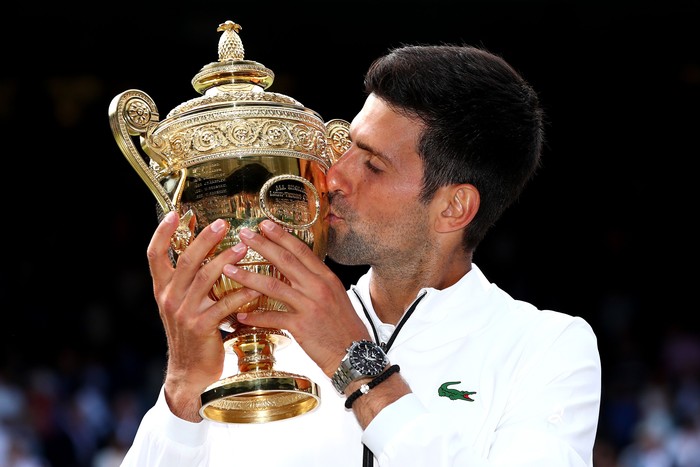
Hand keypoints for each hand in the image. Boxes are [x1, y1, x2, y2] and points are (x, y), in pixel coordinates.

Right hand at [147, 211, 261, 420]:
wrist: (190, 372)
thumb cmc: (193, 334)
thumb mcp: (183, 304)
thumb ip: (190, 281)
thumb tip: (206, 250)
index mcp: (163, 289)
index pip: (155, 255)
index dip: (163, 233)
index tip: (174, 213)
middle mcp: (170, 298)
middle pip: (186, 260)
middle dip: (205, 239)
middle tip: (223, 223)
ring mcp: (184, 313)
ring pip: (205, 279)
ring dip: (226, 260)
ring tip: (244, 247)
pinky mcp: (201, 328)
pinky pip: (223, 305)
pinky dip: (241, 294)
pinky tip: (256, 287)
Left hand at [224, 219, 370, 376]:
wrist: (356, 354)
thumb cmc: (346, 327)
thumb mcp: (337, 296)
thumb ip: (318, 282)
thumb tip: (301, 271)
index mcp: (326, 278)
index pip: (301, 250)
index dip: (282, 236)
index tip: (265, 224)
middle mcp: (318, 288)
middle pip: (285, 260)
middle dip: (262, 245)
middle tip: (244, 234)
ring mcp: (309, 306)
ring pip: (273, 286)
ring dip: (248, 277)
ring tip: (229, 269)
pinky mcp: (301, 326)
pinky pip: (273, 317)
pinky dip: (255, 317)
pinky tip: (241, 316)